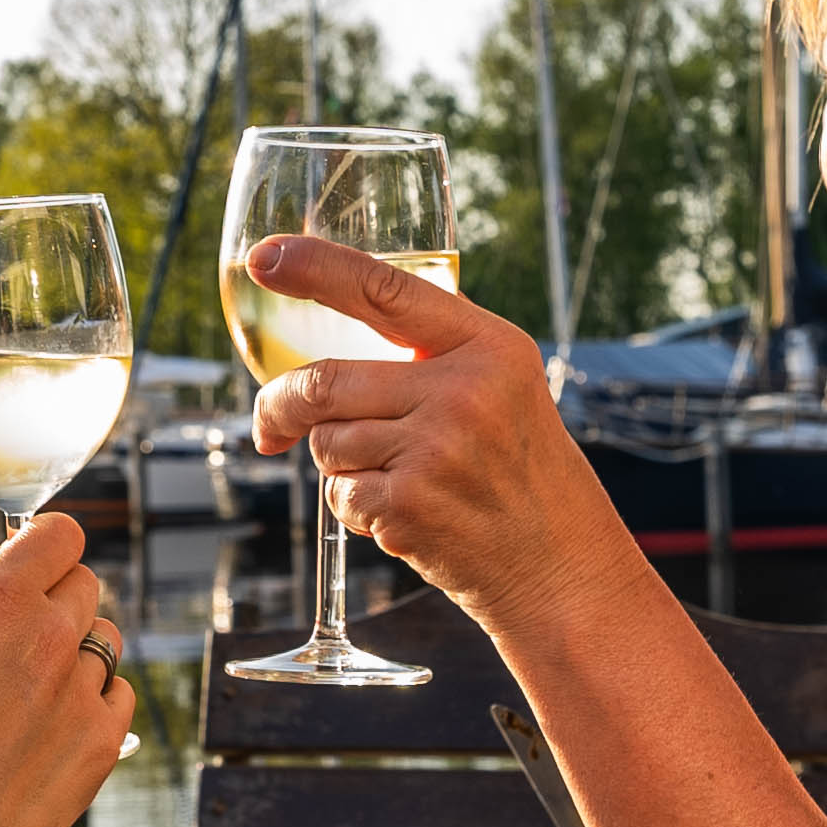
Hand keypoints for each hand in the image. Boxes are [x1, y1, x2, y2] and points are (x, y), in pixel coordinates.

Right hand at [0, 515, 127, 826]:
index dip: (49, 546)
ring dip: (79, 654)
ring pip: (106, 641)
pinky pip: (119, 696)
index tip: (39, 559)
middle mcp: (47, 636)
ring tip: (35, 693)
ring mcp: (81, 691)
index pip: (61, 535)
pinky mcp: (103, 743)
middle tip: (26, 637)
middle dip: (59, 602)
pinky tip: (56, 730)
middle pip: (86, 586)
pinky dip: (96, 704)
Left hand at [235, 234, 627, 626]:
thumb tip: (333, 341)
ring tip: (396, 481)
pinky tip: (403, 516)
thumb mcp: (505, 388)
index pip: (385, 288)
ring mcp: (435, 449)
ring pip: (326, 442)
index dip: (316, 268)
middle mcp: (463, 390)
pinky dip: (355, 509)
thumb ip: (437, 354)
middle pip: (325, 380)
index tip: (264, 258)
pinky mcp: (410, 505)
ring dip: (338, 465)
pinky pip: (340, 495)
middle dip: (279, 406)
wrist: (562, 568)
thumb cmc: (522, 475)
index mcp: (489, 346)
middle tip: (270, 427)